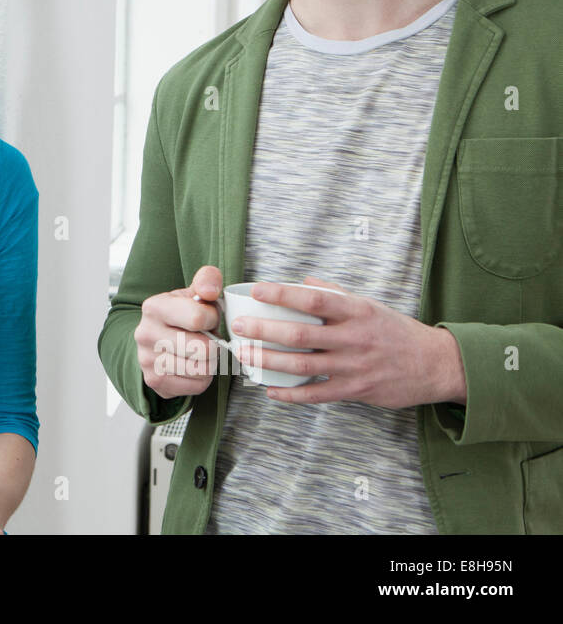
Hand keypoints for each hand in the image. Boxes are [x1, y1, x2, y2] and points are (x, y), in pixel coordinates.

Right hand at [136, 266, 224, 399]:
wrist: (155, 339)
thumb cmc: (180, 315)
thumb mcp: (192, 294)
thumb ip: (207, 281)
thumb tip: (210, 289)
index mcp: (154, 307)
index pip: (198, 318)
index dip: (213, 319)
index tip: (208, 318)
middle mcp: (146, 334)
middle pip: (202, 349)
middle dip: (214, 345)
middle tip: (208, 339)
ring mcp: (147, 360)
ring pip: (201, 370)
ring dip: (210, 363)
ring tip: (201, 353)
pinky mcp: (155, 381)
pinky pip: (196, 386)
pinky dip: (202, 378)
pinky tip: (194, 366)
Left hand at [231, 276, 464, 408]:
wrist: (436, 364)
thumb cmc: (396, 331)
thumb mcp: (369, 305)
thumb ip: (334, 293)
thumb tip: (302, 281)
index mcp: (356, 311)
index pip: (314, 299)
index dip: (283, 294)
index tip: (257, 290)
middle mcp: (354, 337)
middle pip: (300, 333)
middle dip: (264, 330)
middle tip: (238, 327)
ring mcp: (354, 366)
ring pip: (302, 364)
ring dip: (269, 360)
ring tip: (244, 355)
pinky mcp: (356, 390)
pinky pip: (317, 394)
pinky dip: (291, 394)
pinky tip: (271, 391)